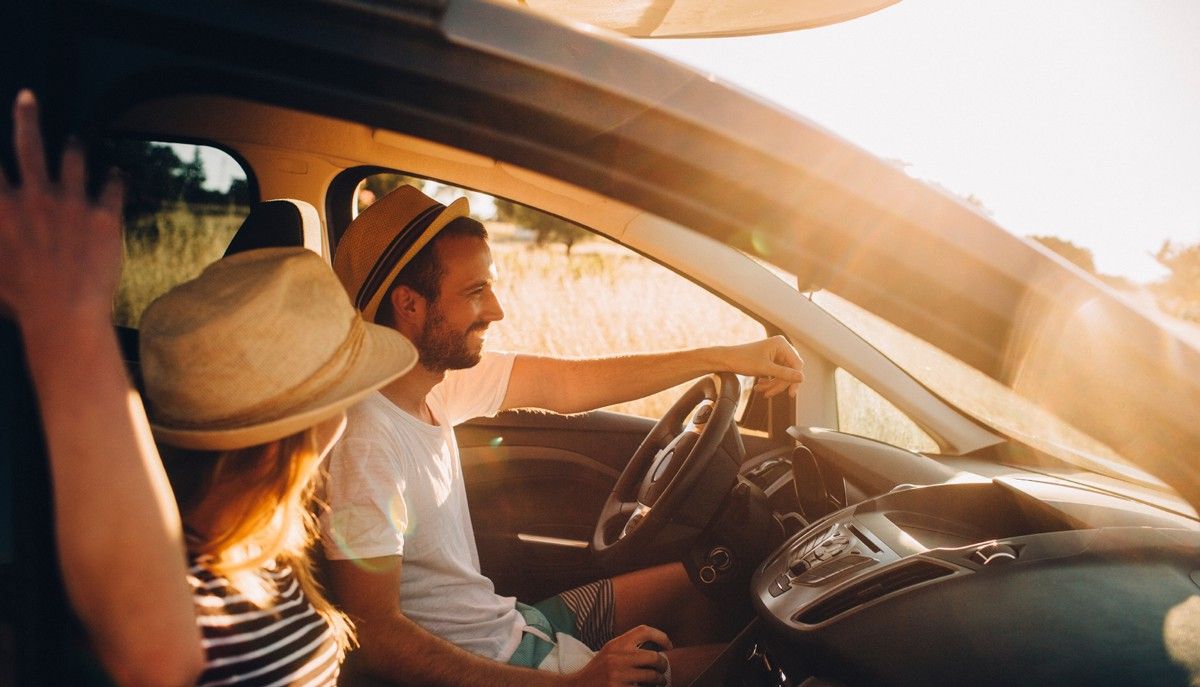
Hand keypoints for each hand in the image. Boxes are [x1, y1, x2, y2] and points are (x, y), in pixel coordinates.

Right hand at [0, 89, 123, 324]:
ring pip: (72, 160)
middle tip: (27, 97)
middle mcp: (35, 196)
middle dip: (25, 115)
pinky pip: (112, 186)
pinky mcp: (105, 215)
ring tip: (74, 141)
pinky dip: (114, 177)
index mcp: (2, 208)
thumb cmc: (21, 300)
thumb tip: (1, 228)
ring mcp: (72, 202)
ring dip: (73, 148)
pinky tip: (116, 173)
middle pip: (27, 143)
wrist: (64, 315)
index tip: (0, 137)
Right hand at [565, 625, 672, 686]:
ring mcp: (618, 675)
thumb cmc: (599, 670)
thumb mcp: (610, 652)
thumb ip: (628, 647)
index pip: (644, 631)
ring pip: (651, 676)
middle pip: (654, 657)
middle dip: (663, 665)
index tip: (668, 646)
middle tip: (663, 670)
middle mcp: (617, 657)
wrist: (579, 686)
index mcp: (616, 644)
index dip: (661, 636)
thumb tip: (658, 646)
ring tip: (659, 682)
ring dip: (659, 680)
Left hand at [725, 335, 804, 397]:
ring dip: (773, 385)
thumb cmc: (743, 361)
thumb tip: (802, 378)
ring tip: (760, 391)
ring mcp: (777, 353)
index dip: (795, 380)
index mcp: (781, 344)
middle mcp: (781, 347)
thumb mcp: (765, 369)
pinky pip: (777, 374)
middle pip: (790, 371)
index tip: (791, 394)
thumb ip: (784, 374)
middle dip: (780, 384)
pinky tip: (759, 387)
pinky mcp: (772, 360)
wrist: (726, 360)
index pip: (796, 365)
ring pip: (783, 375)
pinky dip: (769, 382)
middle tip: (768, 394)